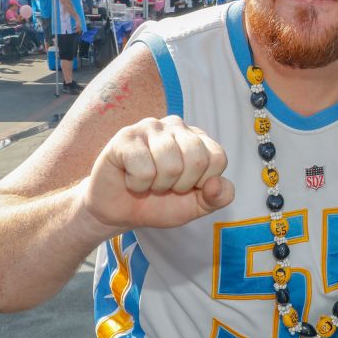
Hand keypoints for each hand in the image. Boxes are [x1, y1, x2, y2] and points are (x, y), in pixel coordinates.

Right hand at [79, 116, 234, 236]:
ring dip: (158, 185)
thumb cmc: (159, 203)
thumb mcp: (196, 205)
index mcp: (198, 138)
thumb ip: (218, 197)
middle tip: (164, 186)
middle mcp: (176, 126)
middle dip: (181, 185)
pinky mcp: (126, 137)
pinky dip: (138, 185)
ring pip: (170, 165)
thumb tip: (217, 184)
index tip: (186, 187)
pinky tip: (130, 178)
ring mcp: (150, 127)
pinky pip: (143, 170)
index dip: (203, 183)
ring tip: (148, 181)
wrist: (119, 212)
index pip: (218, 158)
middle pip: (197, 159)